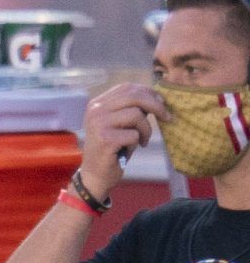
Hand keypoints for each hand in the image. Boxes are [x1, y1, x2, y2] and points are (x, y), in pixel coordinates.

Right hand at [79, 81, 163, 195]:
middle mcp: (95, 111)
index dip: (148, 93)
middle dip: (156, 106)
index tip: (162, 103)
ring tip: (143, 140)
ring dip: (146, 129)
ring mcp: (98, 125)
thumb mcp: (119, 123)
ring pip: (136, 115)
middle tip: (167, 118)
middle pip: (133, 97)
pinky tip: (131, 149)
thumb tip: (157, 98)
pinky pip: (134, 134)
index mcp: (97, 104)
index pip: (127, 87)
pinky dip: (138, 142)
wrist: (96, 174)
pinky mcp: (105, 140)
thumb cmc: (113, 148)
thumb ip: (130, 108)